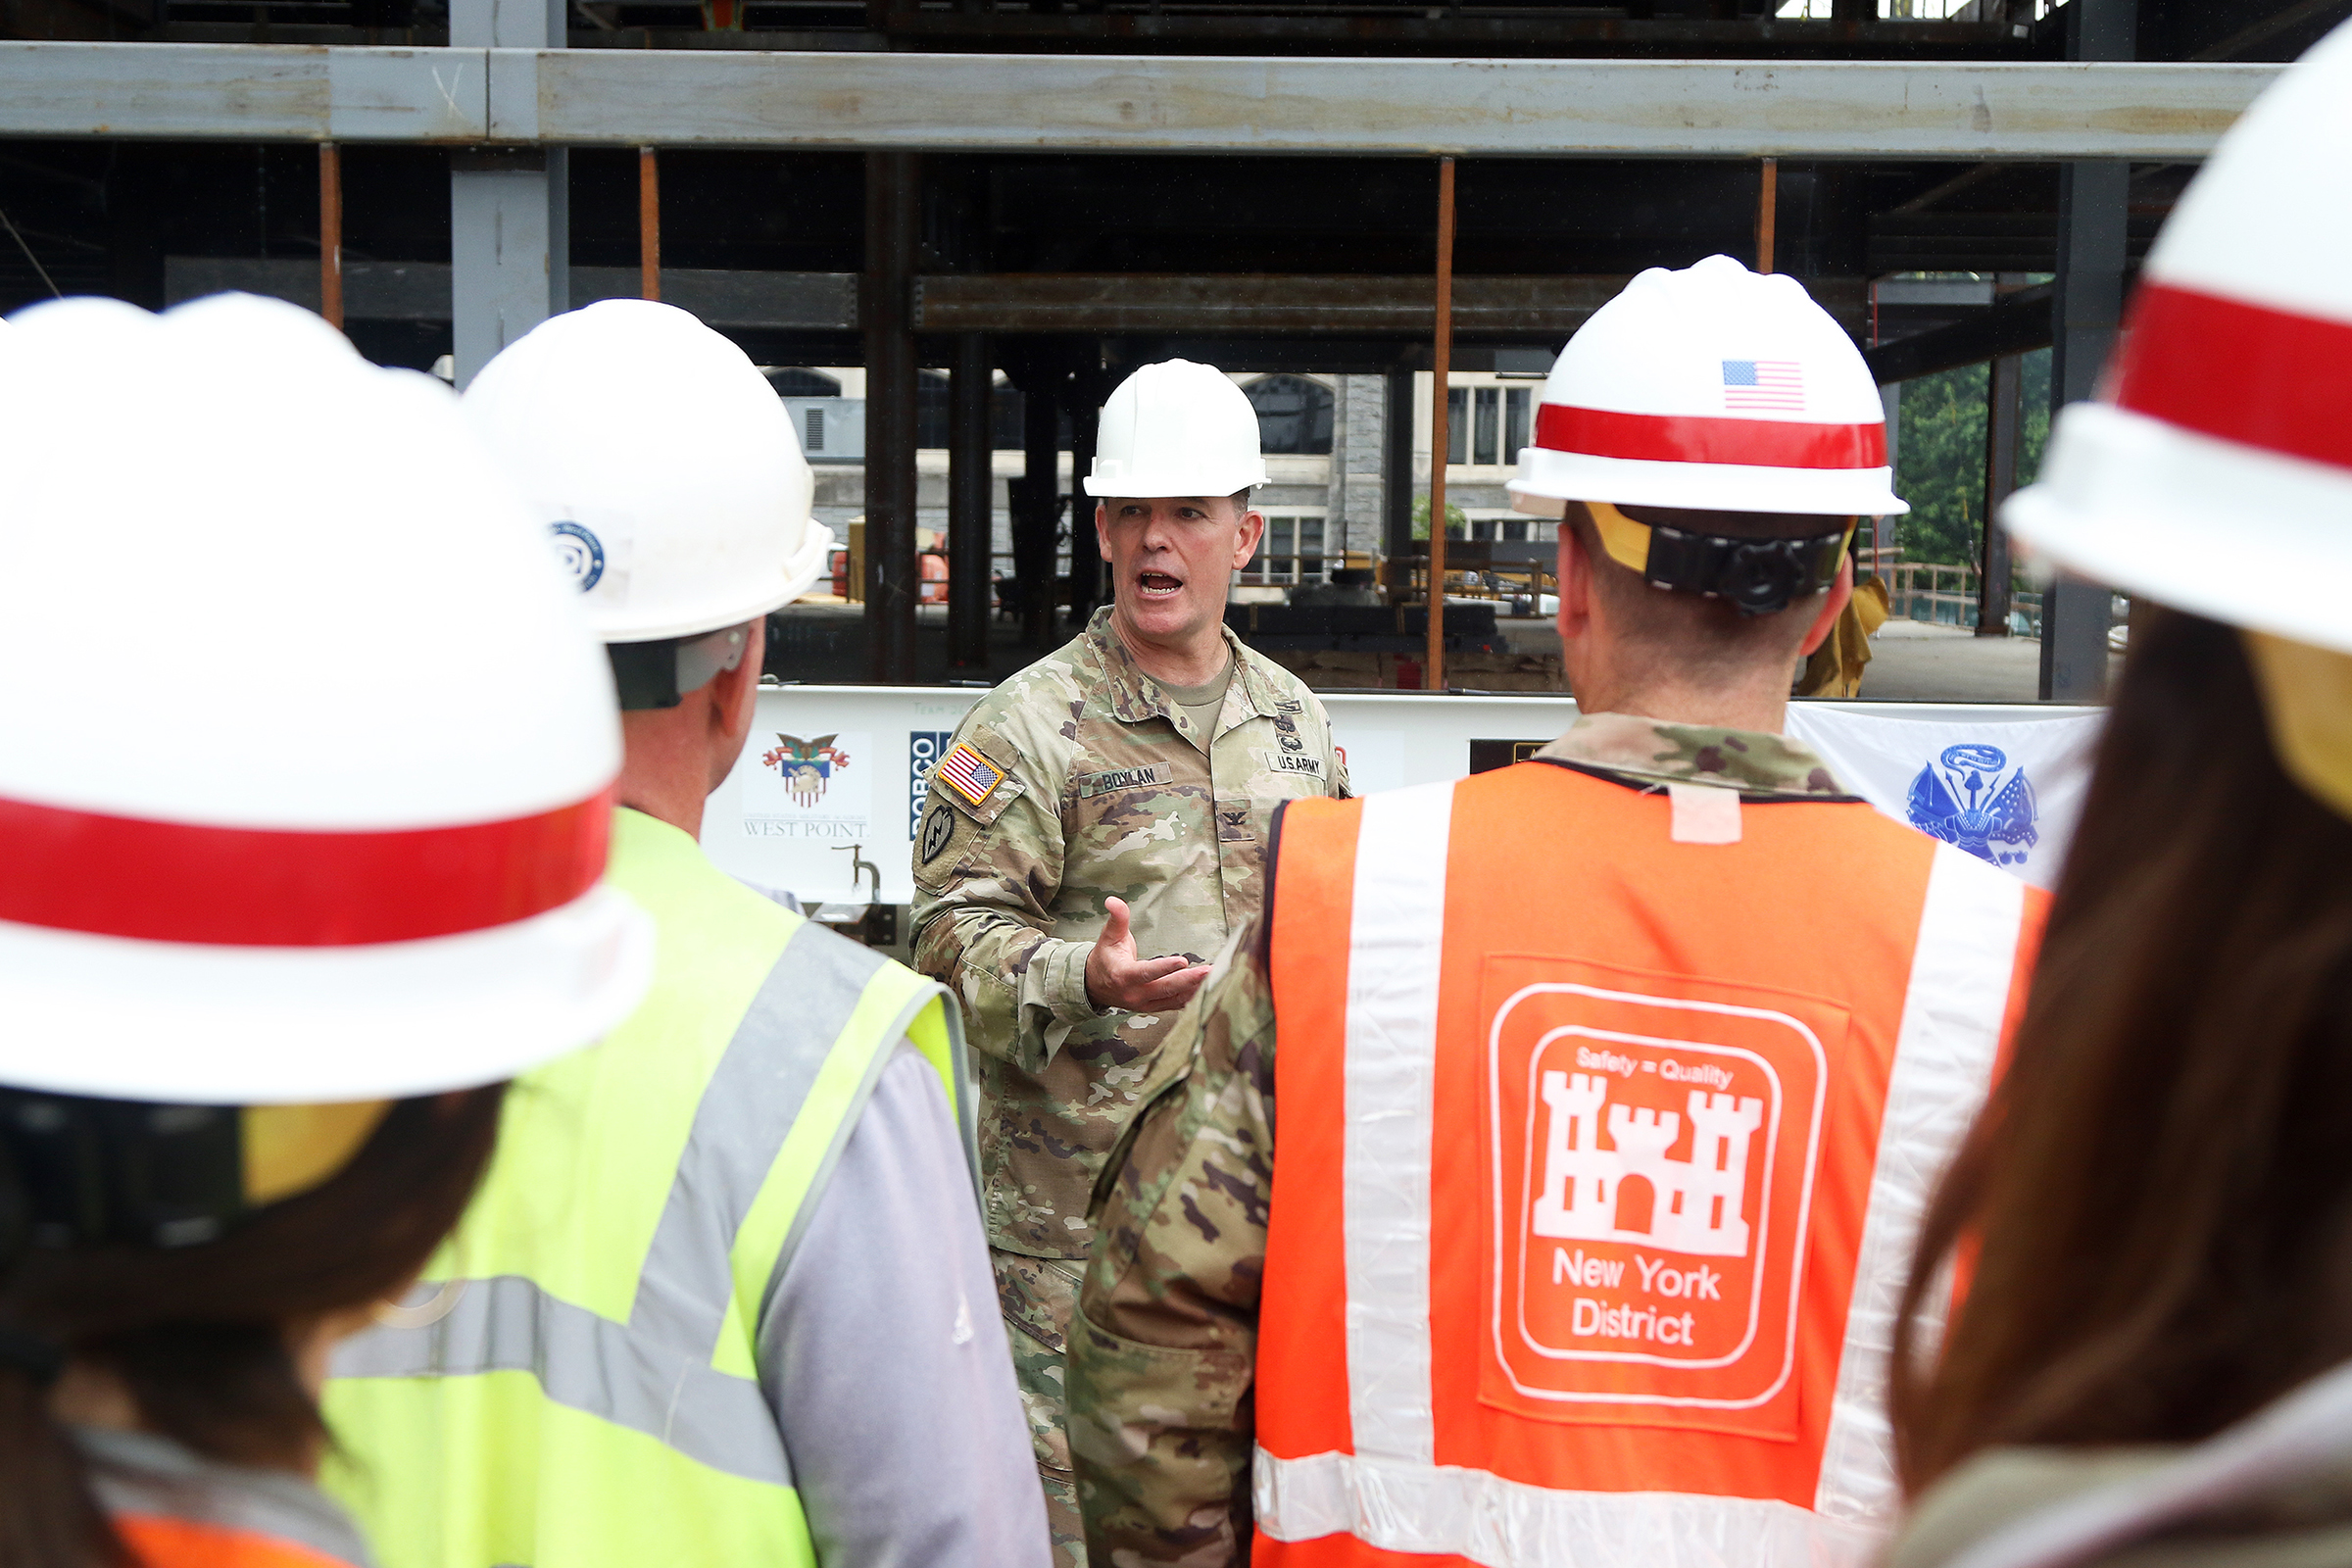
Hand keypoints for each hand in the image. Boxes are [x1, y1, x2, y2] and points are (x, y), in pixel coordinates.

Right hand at [1084, 896, 1211, 1013]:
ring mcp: (1144, 1004)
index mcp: (1123, 976)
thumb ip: (1117, 918)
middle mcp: (1134, 994)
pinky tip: (1206, 989)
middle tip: (1209, 970)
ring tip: (1214, 978)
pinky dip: (1191, 998)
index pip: (1146, 973)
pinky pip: (1174, 1005)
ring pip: (1173, 999)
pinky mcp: (1152, 1007)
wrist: (1095, 986)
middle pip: (1165, 988)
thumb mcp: (1109, 936)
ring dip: (1194, 989)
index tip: (1182, 961)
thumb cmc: (1106, 958)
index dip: (1164, 968)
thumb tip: (1112, 900)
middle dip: (1188, 980)